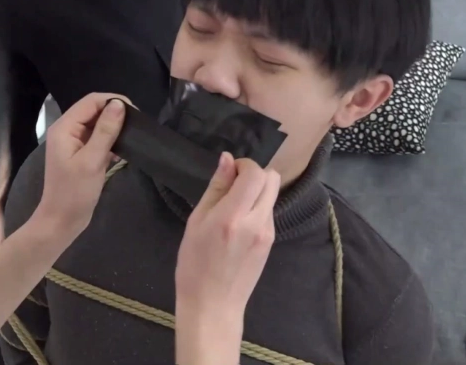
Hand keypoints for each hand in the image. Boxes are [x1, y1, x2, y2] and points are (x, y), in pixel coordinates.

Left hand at [37, 93, 128, 233]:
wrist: (62, 221)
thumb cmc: (74, 192)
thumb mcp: (92, 160)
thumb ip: (105, 131)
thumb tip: (119, 104)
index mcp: (64, 127)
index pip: (91, 101)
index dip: (113, 101)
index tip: (136, 112)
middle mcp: (67, 130)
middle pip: (94, 110)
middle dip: (115, 113)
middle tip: (137, 125)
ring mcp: (74, 143)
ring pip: (97, 124)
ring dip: (114, 127)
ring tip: (133, 135)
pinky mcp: (81, 154)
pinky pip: (98, 139)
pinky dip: (111, 140)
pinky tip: (124, 149)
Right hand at [174, 154, 279, 364]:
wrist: (213, 305)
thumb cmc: (194, 264)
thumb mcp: (196, 223)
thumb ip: (215, 189)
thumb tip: (227, 160)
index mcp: (232, 216)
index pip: (254, 173)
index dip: (243, 164)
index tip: (228, 172)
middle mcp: (256, 221)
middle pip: (271, 179)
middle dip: (254, 174)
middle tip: (232, 185)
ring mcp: (268, 233)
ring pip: (272, 194)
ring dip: (256, 191)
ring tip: (233, 207)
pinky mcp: (271, 242)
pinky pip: (269, 212)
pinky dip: (257, 207)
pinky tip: (239, 224)